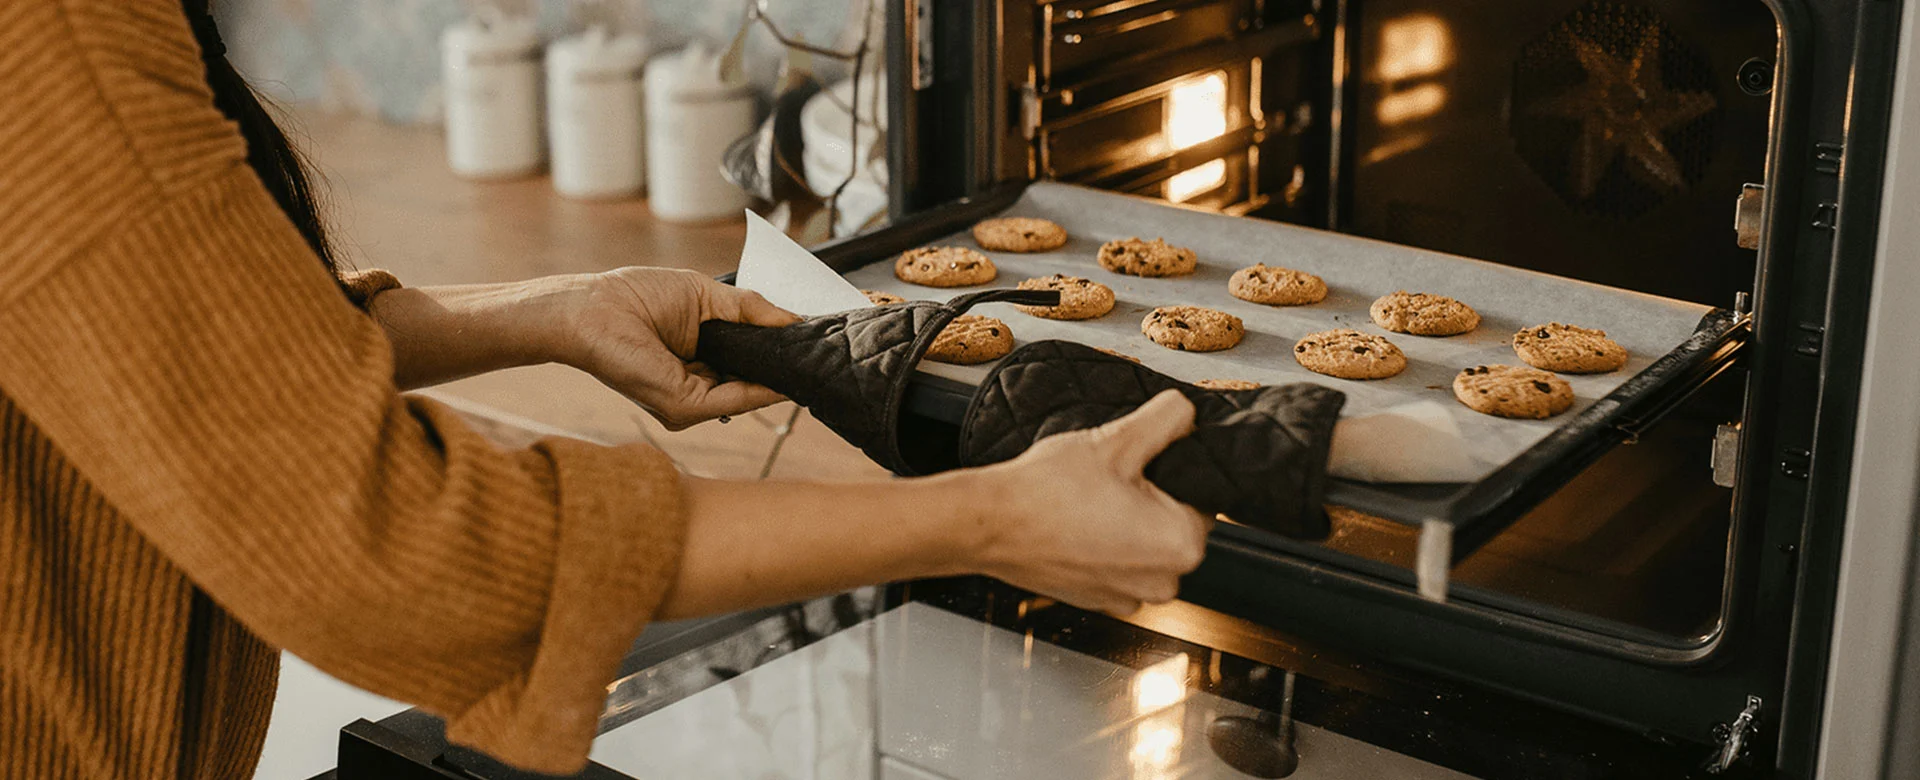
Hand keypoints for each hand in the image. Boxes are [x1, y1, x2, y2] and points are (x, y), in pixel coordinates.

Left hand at [563, 267, 799, 429]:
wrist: (593, 309)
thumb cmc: (636, 297)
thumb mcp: (707, 296)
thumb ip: (751, 310)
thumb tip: (794, 319)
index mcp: (700, 362)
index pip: (748, 366)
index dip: (777, 355)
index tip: (810, 342)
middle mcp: (697, 387)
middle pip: (753, 384)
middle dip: (784, 368)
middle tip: (819, 351)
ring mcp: (691, 401)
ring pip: (750, 395)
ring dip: (780, 378)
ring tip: (809, 357)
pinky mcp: (684, 406)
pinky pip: (736, 400)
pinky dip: (764, 389)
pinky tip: (785, 374)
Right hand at [972, 390, 1212, 615]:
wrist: (991, 524)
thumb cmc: (1048, 490)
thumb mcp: (1117, 439)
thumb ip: (1169, 419)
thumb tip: (1189, 413)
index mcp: (1183, 545)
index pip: (1200, 495)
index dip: (1167, 471)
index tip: (1131, 464)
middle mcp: (1165, 582)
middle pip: (1174, 522)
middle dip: (1149, 497)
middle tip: (1106, 479)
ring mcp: (1130, 598)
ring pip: (1145, 544)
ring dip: (1126, 522)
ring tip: (1087, 501)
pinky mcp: (1100, 601)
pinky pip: (1119, 565)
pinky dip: (1104, 545)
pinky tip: (1076, 524)